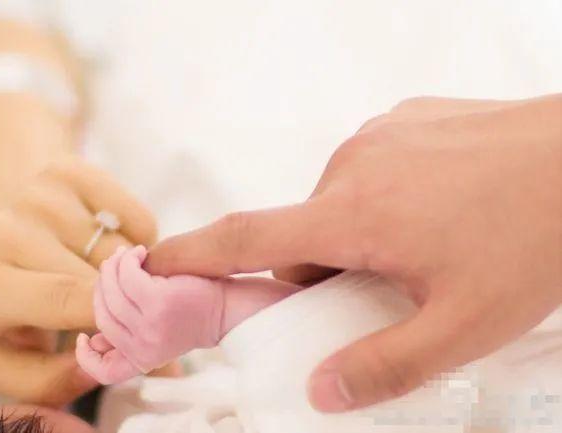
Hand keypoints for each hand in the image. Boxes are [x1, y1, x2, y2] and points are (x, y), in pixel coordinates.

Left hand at [0, 157, 156, 405]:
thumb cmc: (13, 309)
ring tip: (116, 280)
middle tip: (137, 313)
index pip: (64, 298)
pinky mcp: (70, 170)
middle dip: (131, 298)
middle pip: (104, 272)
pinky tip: (116, 247)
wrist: (1, 239)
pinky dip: (142, 239)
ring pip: (124, 245)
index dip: (112, 314)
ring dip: (136, 271)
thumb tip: (100, 364)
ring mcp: (38, 196)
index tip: (138, 331)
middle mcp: (6, 232)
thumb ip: (52, 381)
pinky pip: (138, 215)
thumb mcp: (13, 359)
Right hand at [77, 245, 224, 384]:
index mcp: (143, 359)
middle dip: (103, 286)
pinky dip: (128, 260)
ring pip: (112, 292)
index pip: (105, 372)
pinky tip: (139, 252)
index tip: (83, 338)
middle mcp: (143, 348)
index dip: (86, 358)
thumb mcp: (157, 335)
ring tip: (127, 254)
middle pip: (102, 315)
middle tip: (113, 265)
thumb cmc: (193, 313)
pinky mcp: (158, 302)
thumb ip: (129, 336)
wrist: (227, 306)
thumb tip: (94, 339)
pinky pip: (127, 276)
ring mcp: (150, 326)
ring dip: (115, 267)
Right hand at [144, 95, 561, 411]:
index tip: (155, 262)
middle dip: (323, 269)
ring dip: (359, 233)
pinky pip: (370, 169)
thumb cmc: (534, 235)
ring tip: (422, 248)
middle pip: (304, 233)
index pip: (246, 238)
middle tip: (378, 291)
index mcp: (353, 215)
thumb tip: (322, 390)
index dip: (192, 253)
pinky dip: (384, 198)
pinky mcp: (403, 121)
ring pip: (340, 201)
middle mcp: (352, 165)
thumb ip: (386, 364)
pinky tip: (438, 207)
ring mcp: (378, 135)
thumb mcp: (464, 325)